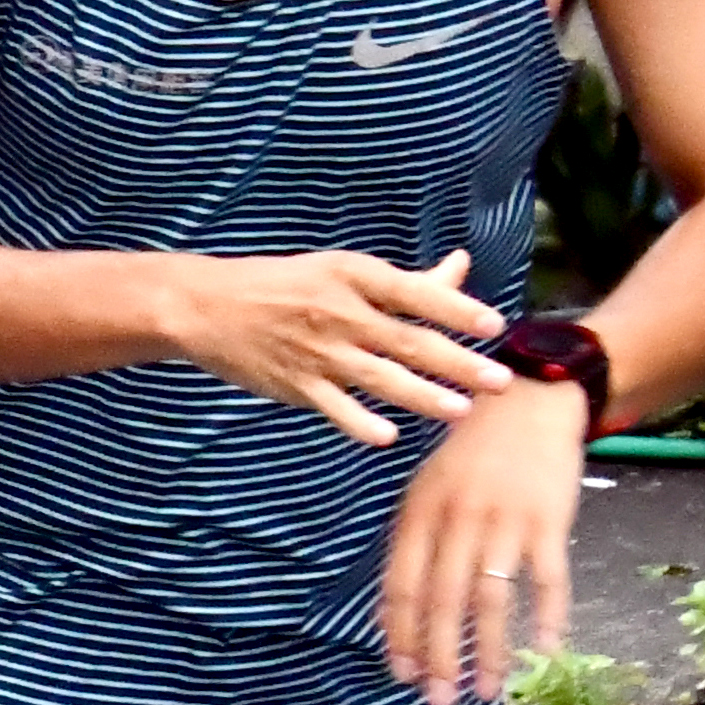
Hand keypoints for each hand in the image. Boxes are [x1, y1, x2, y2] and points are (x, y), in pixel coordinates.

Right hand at [160, 244, 514, 444]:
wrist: (204, 306)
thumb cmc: (283, 285)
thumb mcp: (342, 271)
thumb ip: (406, 282)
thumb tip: (461, 268)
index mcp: (352, 277)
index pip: (414, 294)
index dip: (456, 310)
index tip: (494, 326)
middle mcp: (337, 313)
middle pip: (407, 341)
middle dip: (456, 363)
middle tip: (500, 380)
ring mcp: (316, 352)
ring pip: (379, 377)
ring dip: (423, 396)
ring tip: (461, 411)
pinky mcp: (295, 384)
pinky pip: (333, 407)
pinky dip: (358, 422)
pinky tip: (386, 437)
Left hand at [378, 377, 588, 704]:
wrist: (527, 402)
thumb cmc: (469, 458)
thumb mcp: (425, 493)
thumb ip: (412, 548)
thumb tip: (397, 614)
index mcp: (417, 516)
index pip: (399, 588)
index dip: (400, 636)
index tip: (401, 675)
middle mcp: (456, 521)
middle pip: (441, 602)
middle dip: (438, 657)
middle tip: (439, 700)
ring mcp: (503, 521)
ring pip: (490, 599)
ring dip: (486, 650)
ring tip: (485, 690)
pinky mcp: (549, 519)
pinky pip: (547, 578)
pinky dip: (546, 616)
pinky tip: (544, 650)